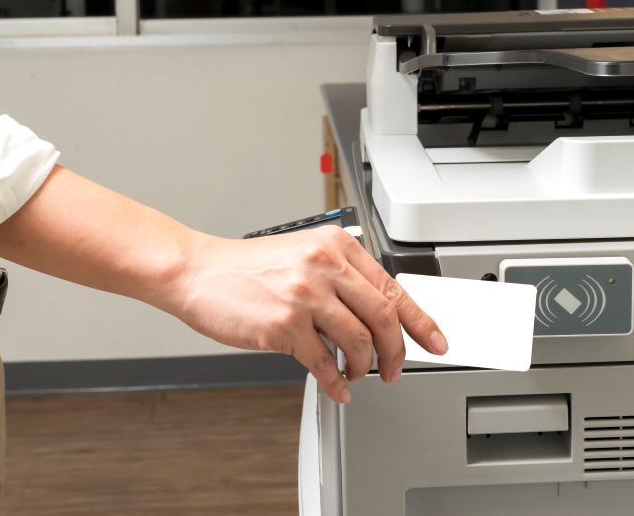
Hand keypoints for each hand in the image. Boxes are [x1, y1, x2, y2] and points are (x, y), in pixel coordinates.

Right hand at [170, 225, 447, 403]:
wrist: (198, 272)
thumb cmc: (246, 267)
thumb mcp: (303, 257)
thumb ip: (340, 279)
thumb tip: (376, 316)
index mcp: (335, 247)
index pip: (392, 287)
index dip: (420, 320)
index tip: (436, 341)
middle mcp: (324, 266)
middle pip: (383, 316)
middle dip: (396, 351)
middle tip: (395, 369)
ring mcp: (305, 295)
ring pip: (359, 341)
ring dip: (364, 366)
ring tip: (357, 374)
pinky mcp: (284, 325)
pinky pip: (324, 362)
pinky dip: (336, 382)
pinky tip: (337, 387)